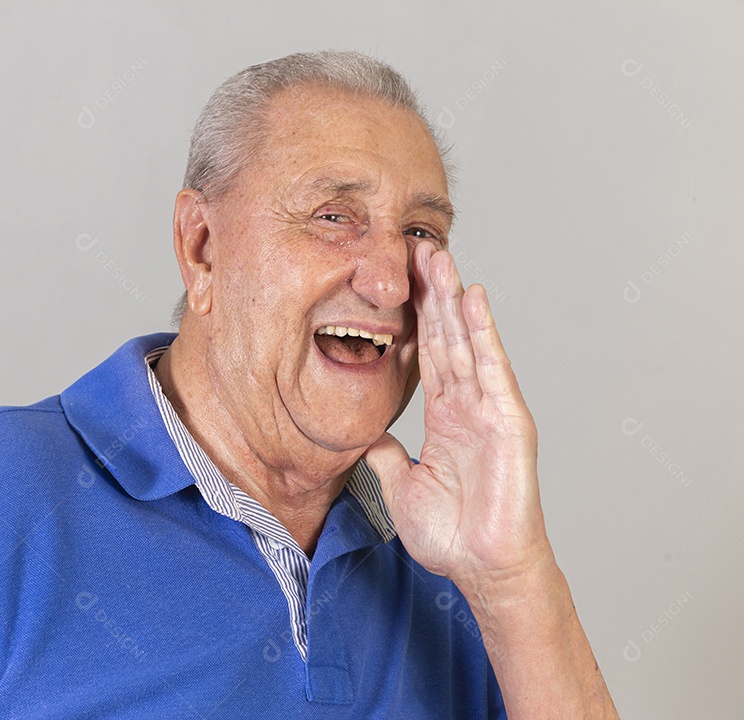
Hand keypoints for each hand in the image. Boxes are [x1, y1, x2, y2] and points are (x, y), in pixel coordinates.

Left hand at [365, 241, 551, 592]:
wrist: (483, 568)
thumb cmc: (452, 534)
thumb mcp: (400, 486)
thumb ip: (387, 456)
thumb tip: (368, 437)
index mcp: (445, 417)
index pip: (427, 355)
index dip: (413, 319)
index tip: (397, 282)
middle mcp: (468, 405)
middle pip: (446, 338)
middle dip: (431, 294)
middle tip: (417, 248)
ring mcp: (490, 409)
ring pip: (467, 342)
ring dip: (453, 299)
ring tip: (439, 257)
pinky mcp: (509, 420)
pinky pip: (492, 369)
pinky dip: (482, 333)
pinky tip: (472, 300)